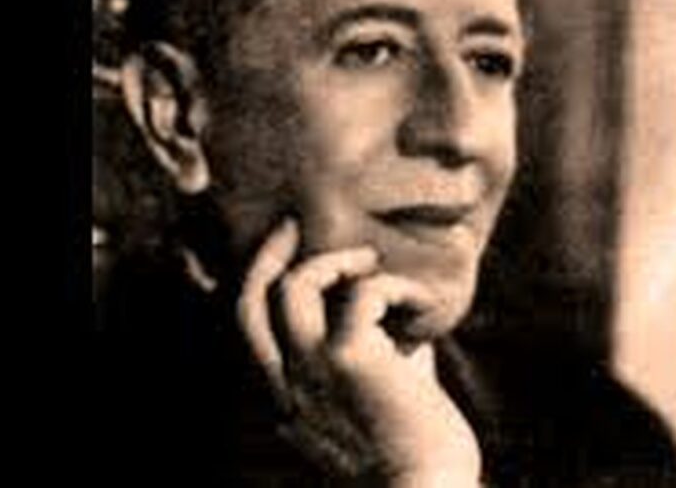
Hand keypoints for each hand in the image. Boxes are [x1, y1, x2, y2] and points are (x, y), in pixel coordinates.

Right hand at [235, 219, 481, 485]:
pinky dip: (398, 286)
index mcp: (287, 400)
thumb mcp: (382, 401)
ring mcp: (312, 372)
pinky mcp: (351, 360)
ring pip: (293, 288)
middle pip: (249, 302)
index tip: (273, 256)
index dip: (250, 288)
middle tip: (292, 224)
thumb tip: (401, 324)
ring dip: (333, 261)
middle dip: (268, 254)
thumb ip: (379, 362)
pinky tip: (428, 300)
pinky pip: (365, 294)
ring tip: (370, 261)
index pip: (247, 336)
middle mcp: (286, 387)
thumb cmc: (419, 452)